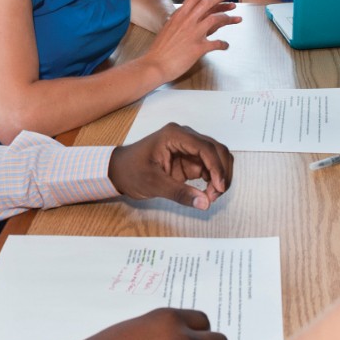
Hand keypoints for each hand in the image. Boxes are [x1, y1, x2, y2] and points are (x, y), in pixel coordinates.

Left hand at [108, 123, 231, 209]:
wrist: (118, 171)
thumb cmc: (131, 172)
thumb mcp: (153, 184)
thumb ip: (180, 193)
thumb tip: (205, 203)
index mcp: (175, 135)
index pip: (205, 147)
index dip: (217, 167)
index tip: (219, 188)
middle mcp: (185, 137)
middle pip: (216, 149)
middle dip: (221, 172)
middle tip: (215, 195)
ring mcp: (188, 148)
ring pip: (216, 158)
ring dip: (220, 176)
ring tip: (211, 196)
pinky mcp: (190, 160)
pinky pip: (210, 167)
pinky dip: (214, 180)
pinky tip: (208, 193)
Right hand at [143, 0, 239, 82]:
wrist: (155, 65)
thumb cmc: (160, 50)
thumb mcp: (168, 28)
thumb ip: (179, 21)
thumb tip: (187, 17)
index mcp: (178, 16)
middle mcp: (186, 22)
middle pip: (207, 3)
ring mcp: (193, 34)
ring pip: (215, 19)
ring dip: (227, 16)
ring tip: (236, 16)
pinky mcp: (198, 48)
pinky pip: (216, 43)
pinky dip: (223, 44)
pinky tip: (225, 45)